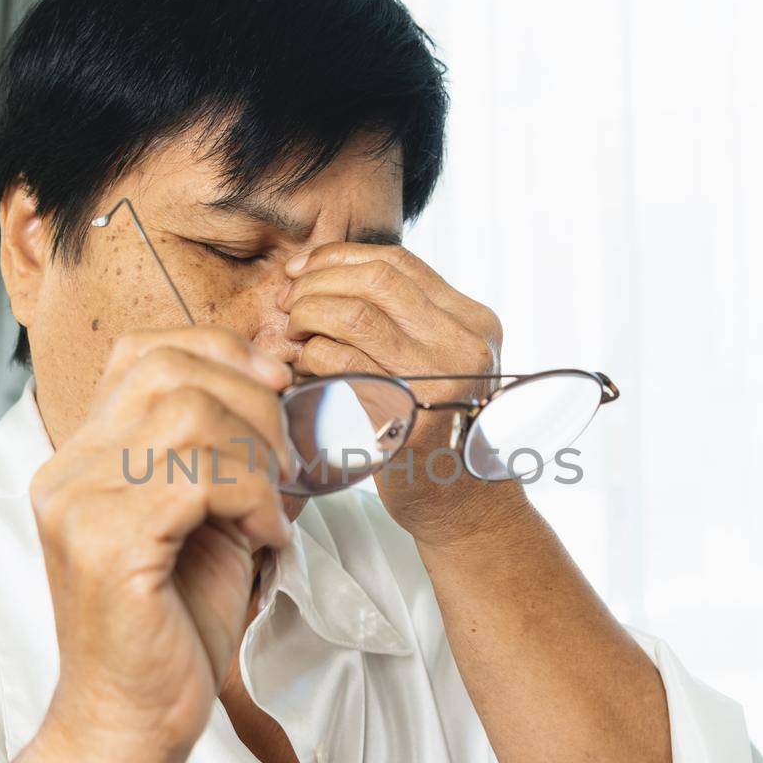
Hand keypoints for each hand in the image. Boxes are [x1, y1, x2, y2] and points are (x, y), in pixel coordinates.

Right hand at [29, 326, 294, 762]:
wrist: (134, 722)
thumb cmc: (175, 629)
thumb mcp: (213, 521)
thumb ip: (233, 456)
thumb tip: (287, 385)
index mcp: (84, 457)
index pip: (144, 351)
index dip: (221, 353)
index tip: (276, 387)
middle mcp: (67, 470)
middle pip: (171, 369)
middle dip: (253, 403)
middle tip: (287, 464)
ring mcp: (78, 503)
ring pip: (190, 415)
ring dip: (256, 456)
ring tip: (269, 511)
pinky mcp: (105, 543)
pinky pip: (199, 476)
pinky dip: (251, 497)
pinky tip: (263, 537)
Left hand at [280, 243, 522, 542]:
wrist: (461, 505)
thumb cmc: (435, 427)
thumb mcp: (440, 361)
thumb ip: (402, 319)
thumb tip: (320, 271)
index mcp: (474, 323)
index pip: (398, 262)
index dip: (339, 257)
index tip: (301, 269)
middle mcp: (464, 348)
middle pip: (374, 283)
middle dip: (317, 284)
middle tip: (287, 303)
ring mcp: (439, 384)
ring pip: (354, 318)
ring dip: (308, 318)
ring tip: (291, 334)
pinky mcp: (407, 421)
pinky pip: (341, 366)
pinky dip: (309, 357)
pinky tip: (301, 367)